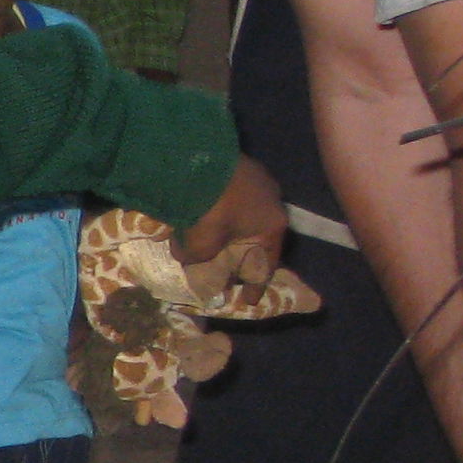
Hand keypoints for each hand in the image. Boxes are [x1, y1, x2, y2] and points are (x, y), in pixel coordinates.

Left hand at [175, 157, 287, 274]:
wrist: (198, 162)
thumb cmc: (208, 210)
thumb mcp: (202, 245)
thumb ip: (198, 260)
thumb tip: (187, 259)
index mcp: (273, 226)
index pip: (265, 265)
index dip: (255, 285)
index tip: (249, 300)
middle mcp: (274, 202)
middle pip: (260, 238)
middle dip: (244, 254)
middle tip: (230, 268)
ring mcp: (261, 180)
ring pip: (249, 214)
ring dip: (233, 228)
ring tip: (218, 238)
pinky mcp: (243, 164)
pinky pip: (237, 195)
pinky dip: (226, 208)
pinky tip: (210, 211)